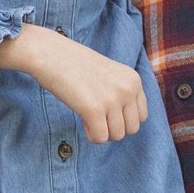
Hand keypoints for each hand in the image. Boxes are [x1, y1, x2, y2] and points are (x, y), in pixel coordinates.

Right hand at [0, 24, 146, 142]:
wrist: (52, 54)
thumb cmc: (76, 65)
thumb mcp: (111, 75)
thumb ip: (122, 94)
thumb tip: (125, 125)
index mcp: (134, 80)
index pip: (142, 116)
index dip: (123, 119)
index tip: (107, 111)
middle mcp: (128, 89)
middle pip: (132, 129)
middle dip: (113, 128)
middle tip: (96, 117)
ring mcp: (113, 99)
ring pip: (116, 136)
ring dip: (101, 132)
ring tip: (88, 116)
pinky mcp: (95, 109)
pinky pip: (100, 138)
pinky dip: (91, 135)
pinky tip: (82, 120)